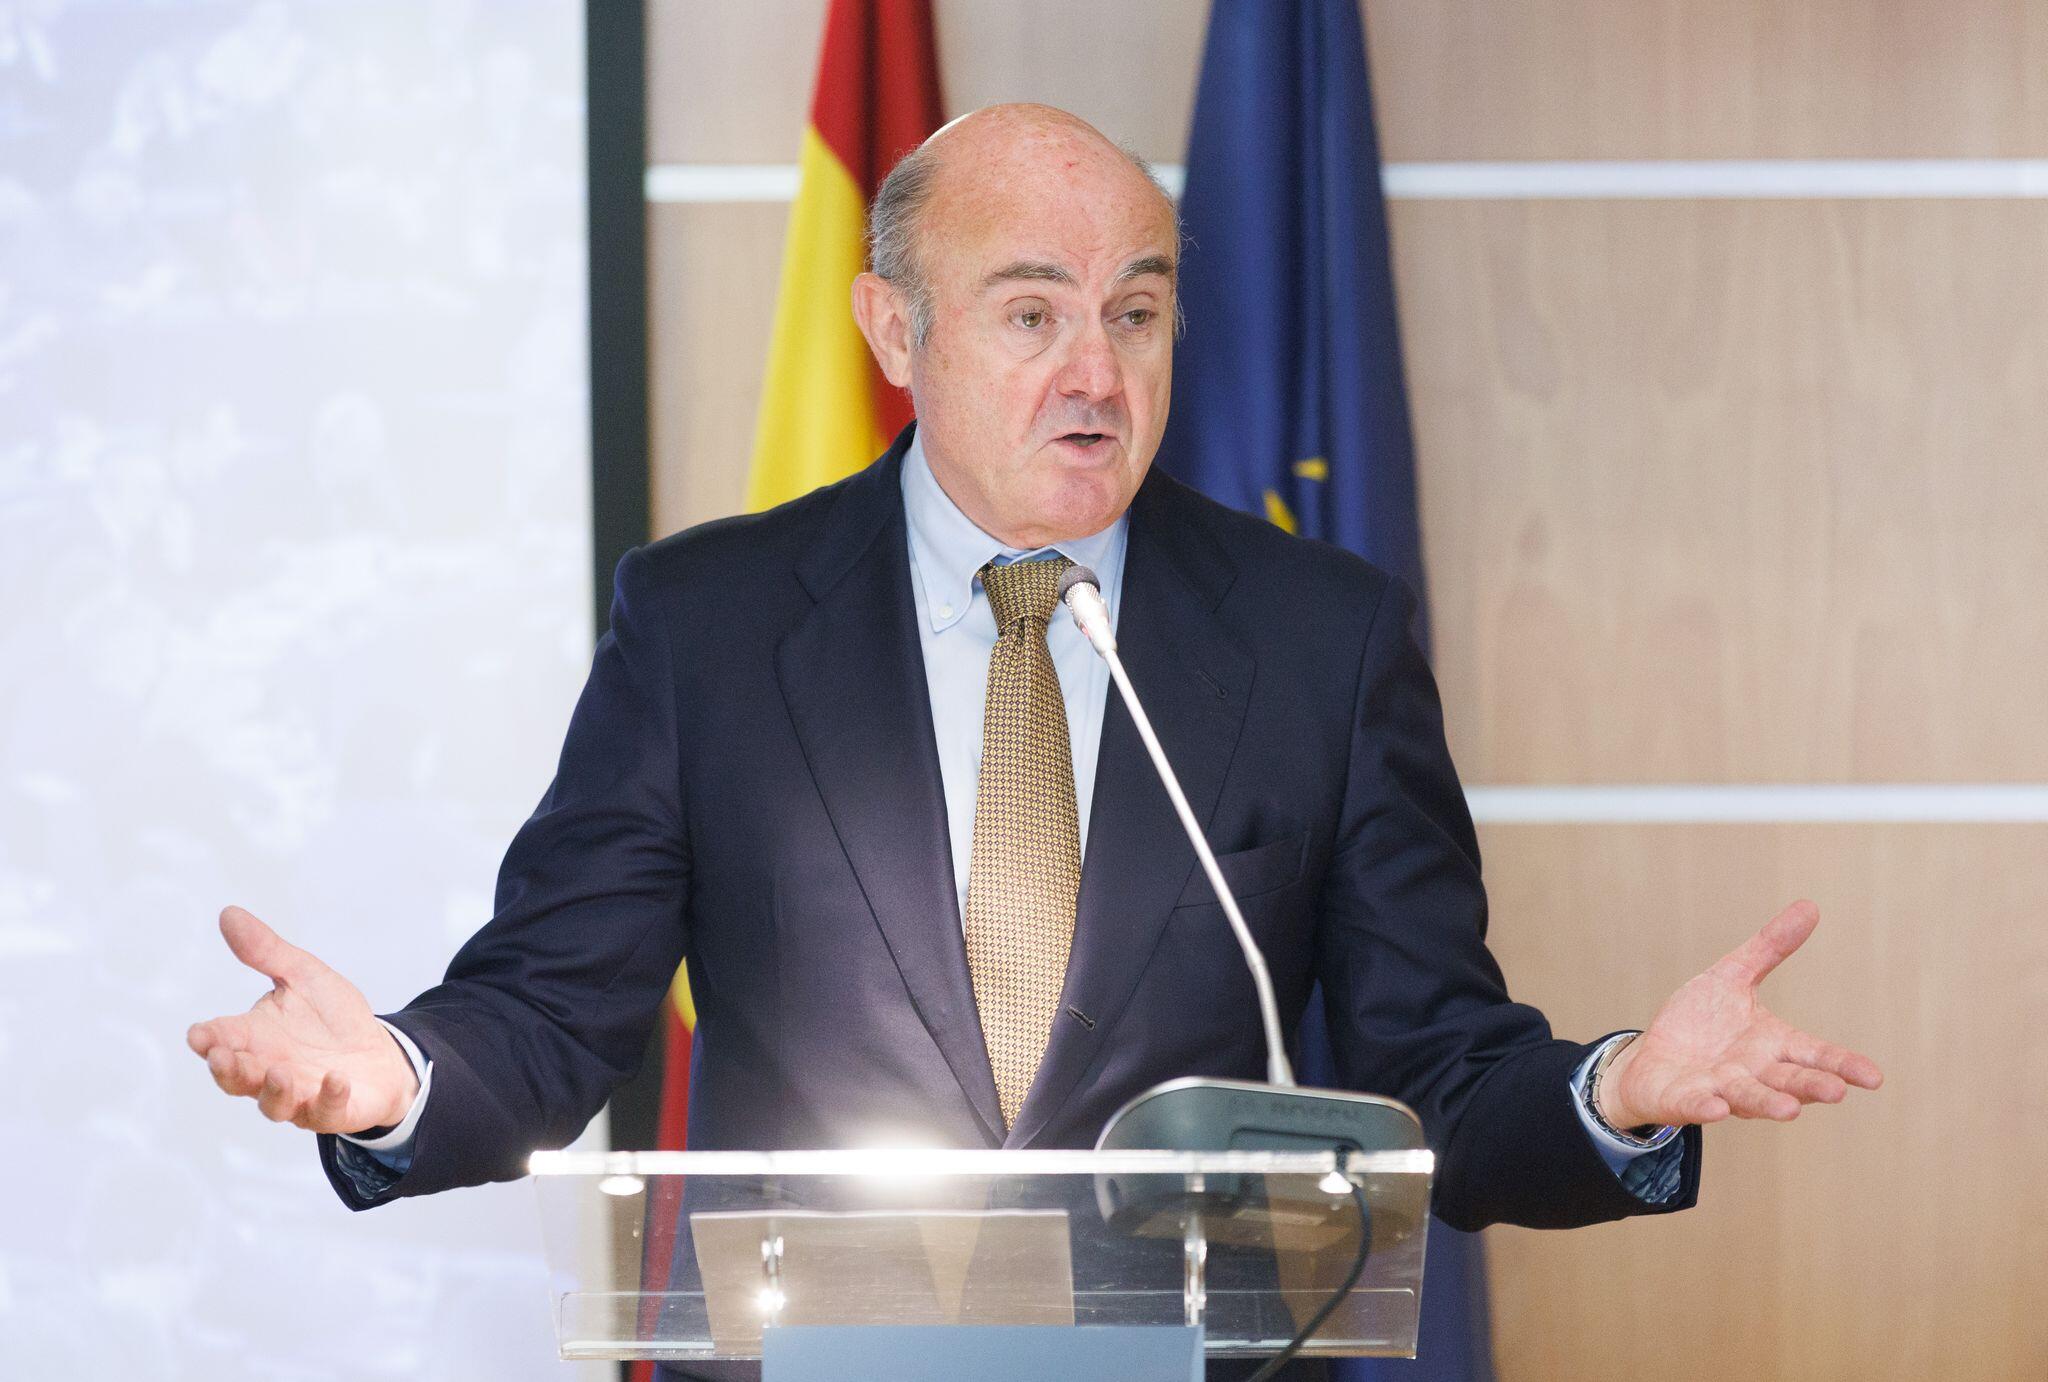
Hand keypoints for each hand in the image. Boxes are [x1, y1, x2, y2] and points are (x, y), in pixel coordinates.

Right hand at [186, 905, 420, 1134]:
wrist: (380, 1054)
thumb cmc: (333, 1018)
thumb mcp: (303, 976)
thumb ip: (266, 951)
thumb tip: (228, 913)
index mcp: (254, 1038)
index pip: (220, 1039)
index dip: (207, 1039)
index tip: (198, 1034)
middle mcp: (268, 1070)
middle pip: (237, 1078)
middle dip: (228, 1069)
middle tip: (222, 1056)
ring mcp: (299, 1095)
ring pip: (274, 1103)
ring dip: (274, 1090)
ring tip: (279, 1073)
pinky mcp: (333, 1110)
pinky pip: (327, 1110)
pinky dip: (330, 1097)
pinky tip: (337, 1079)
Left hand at [1596, 900, 1883, 1130]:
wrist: (1651, 1058)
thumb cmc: (1701, 1022)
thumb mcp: (1733, 976)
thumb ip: (1769, 948)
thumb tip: (1810, 906)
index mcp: (1772, 1045)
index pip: (1814, 1055)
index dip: (1843, 1065)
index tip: (1875, 1077)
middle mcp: (1753, 1072)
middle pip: (1789, 1081)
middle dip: (1811, 1086)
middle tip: (1836, 1091)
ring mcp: (1718, 1089)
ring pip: (1749, 1098)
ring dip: (1768, 1103)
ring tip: (1789, 1110)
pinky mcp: (1683, 1099)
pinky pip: (1695, 1105)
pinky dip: (1706, 1108)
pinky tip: (1717, 1108)